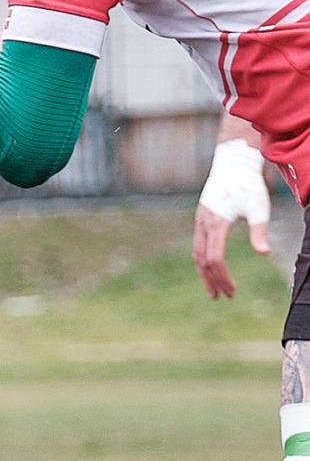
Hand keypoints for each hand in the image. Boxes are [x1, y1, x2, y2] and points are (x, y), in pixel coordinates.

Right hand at [193, 139, 271, 299]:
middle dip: (211, 280)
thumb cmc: (248, 184)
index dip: (222, 277)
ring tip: (213, 288)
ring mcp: (200, 222)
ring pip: (197, 254)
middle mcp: (204, 224)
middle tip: (221, 297)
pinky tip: (211, 267)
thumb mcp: (259, 207)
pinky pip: (198, 245)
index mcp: (217, 224)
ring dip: (204, 273)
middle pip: (202, 261)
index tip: (231, 290)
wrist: (233, 163)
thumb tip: (264, 253)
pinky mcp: (201, 218)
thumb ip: (260, 230)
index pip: (214, 259)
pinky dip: (203, 260)